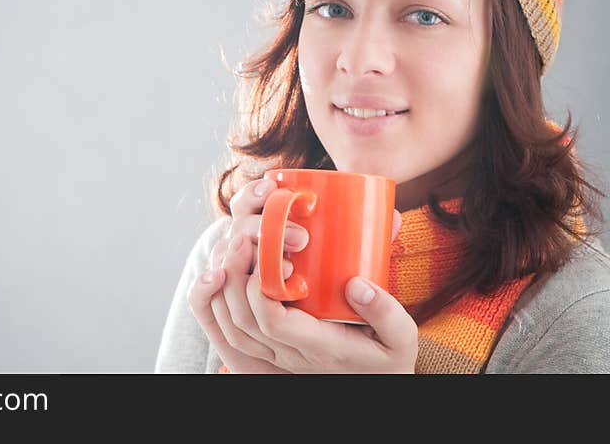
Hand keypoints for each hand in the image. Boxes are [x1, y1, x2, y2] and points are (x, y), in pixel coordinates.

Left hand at [193, 177, 413, 372]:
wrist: (376, 383)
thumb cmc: (388, 357)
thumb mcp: (401, 338)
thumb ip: (385, 312)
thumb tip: (357, 284)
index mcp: (320, 349)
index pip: (273, 322)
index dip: (261, 288)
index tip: (272, 254)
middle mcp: (290, 354)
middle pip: (243, 321)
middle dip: (235, 277)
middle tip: (243, 238)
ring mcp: (276, 354)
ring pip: (231, 326)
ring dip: (223, 286)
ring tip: (233, 246)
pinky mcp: (270, 346)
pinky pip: (231, 328)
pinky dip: (220, 299)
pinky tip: (227, 268)